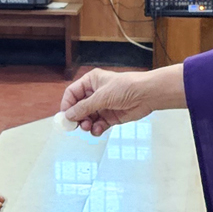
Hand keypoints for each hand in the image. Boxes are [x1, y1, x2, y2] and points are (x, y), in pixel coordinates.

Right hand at [58, 65, 183, 135]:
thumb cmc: (127, 87)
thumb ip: (84, 107)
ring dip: (86, 124)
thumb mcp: (102, 96)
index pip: (72, 93)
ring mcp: (103, 106)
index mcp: (91, 82)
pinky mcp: (110, 117)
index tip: (65, 116)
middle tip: (76, 125)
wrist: (147, 95)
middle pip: (78, 108)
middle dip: (77, 117)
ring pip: (88, 118)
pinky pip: (98, 125)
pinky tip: (98, 130)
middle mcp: (95, 93)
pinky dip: (96, 129)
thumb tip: (69, 115)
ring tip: (89, 127)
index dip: (67, 105)